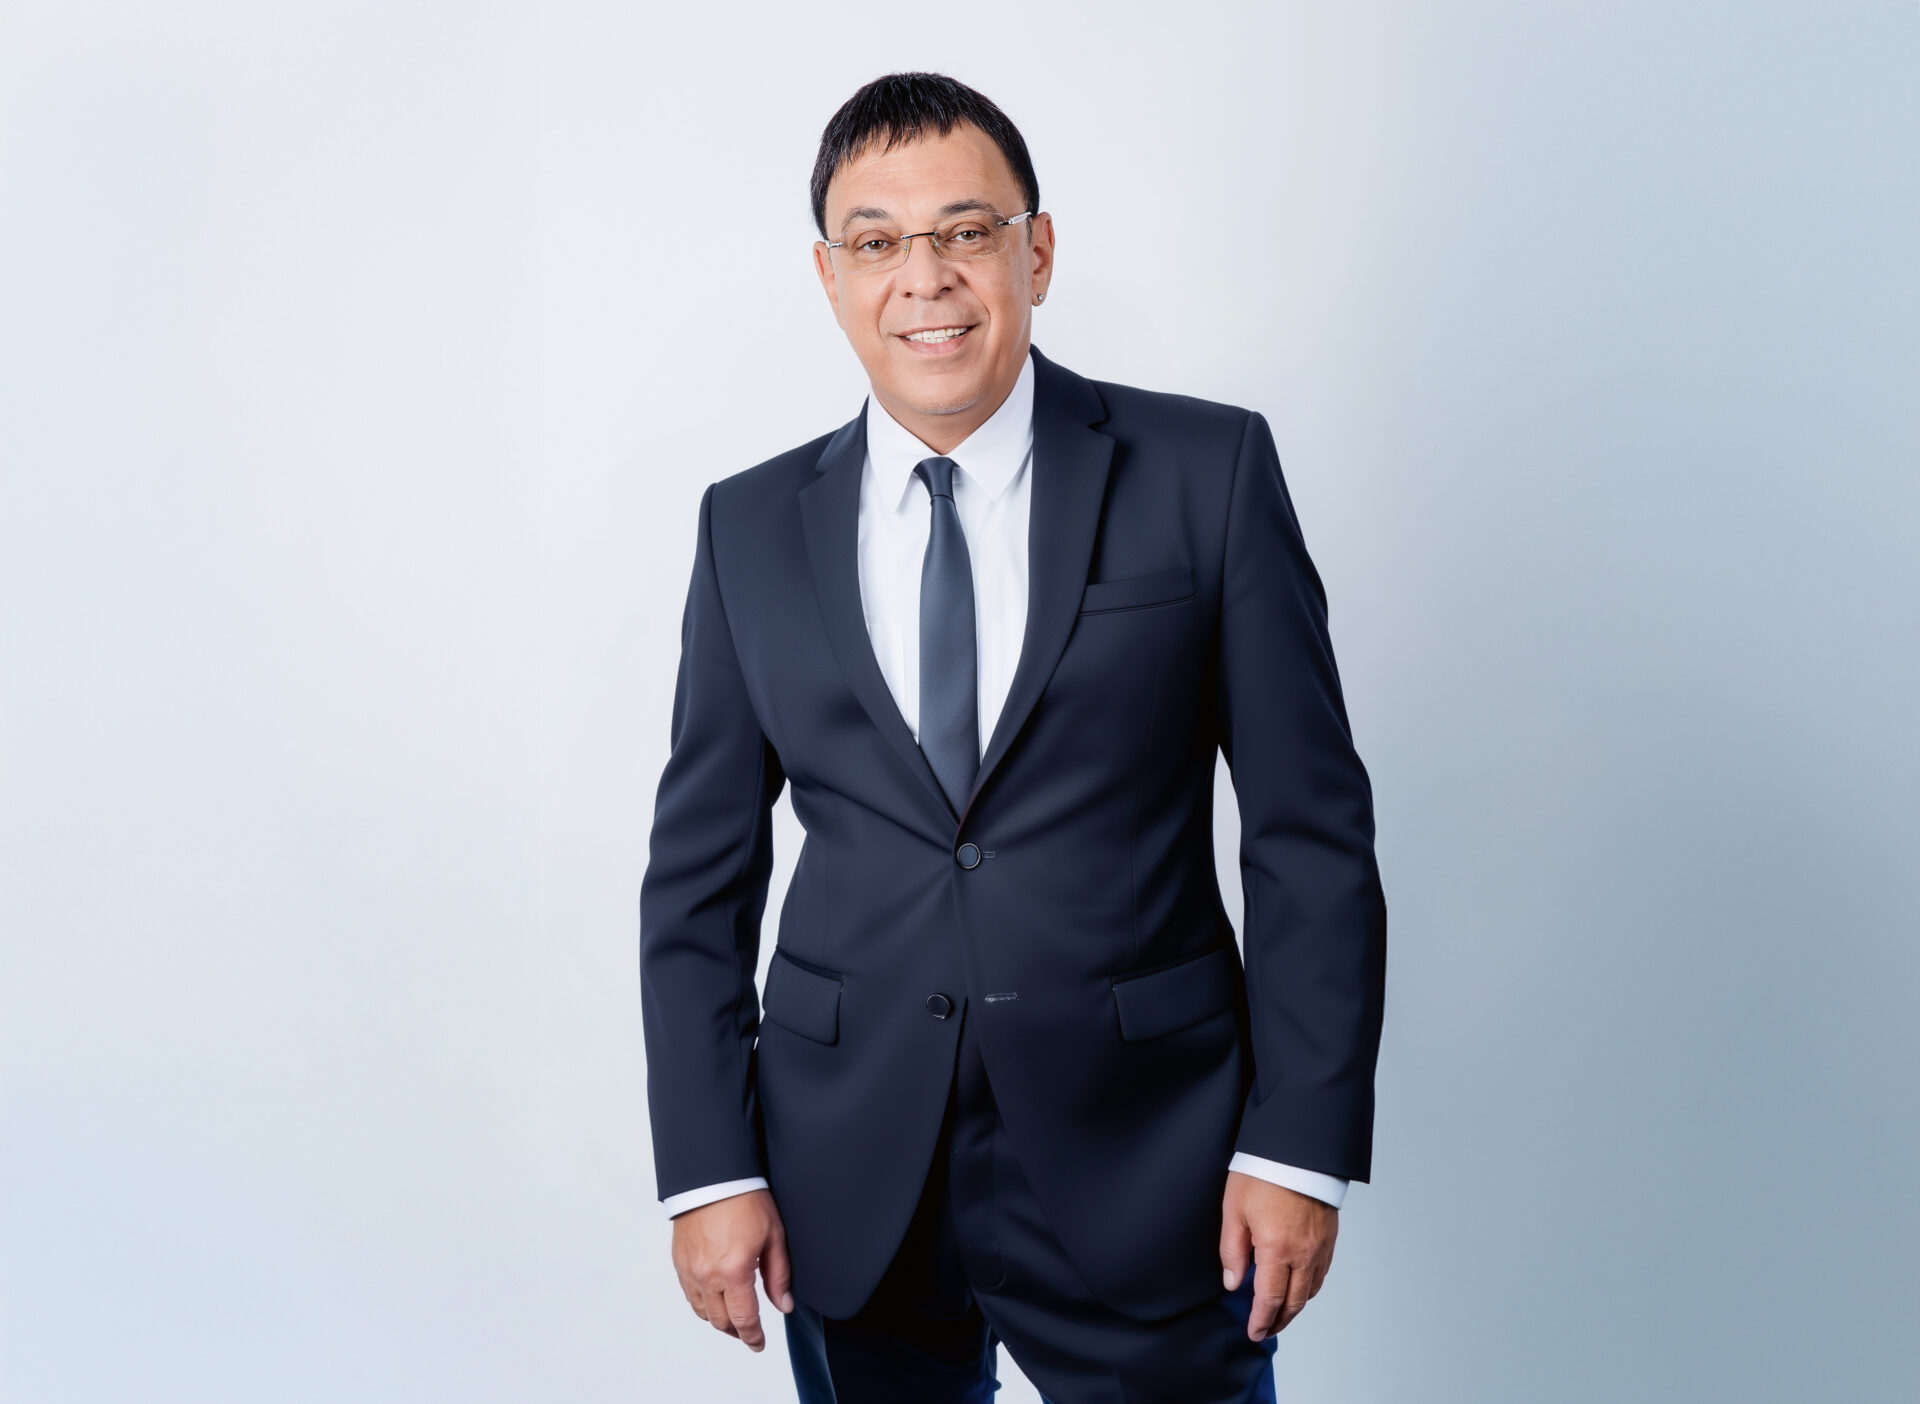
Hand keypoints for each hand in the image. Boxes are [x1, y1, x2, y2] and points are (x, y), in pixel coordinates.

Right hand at [671, 1188, 794, 1352]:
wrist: (712, 1176)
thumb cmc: (745, 1200)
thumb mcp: (773, 1235)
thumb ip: (779, 1275)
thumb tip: (783, 1305)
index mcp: (734, 1271)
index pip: (744, 1320)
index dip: (753, 1337)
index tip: (758, 1344)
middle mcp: (707, 1276)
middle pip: (721, 1321)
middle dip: (737, 1331)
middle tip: (749, 1332)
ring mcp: (690, 1270)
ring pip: (702, 1312)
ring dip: (718, 1319)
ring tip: (733, 1318)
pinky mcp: (679, 1262)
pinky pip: (689, 1295)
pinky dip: (703, 1303)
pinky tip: (715, 1298)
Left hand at [1219, 1170, 1337, 1340]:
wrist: (1297, 1146)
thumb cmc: (1263, 1173)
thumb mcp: (1234, 1210)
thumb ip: (1232, 1251)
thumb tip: (1233, 1283)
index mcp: (1277, 1249)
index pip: (1270, 1299)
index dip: (1261, 1320)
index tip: (1254, 1331)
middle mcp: (1304, 1253)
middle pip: (1294, 1301)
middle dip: (1279, 1320)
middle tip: (1265, 1329)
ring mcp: (1321, 1246)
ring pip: (1311, 1290)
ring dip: (1295, 1306)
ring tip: (1280, 1312)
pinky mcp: (1330, 1236)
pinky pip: (1322, 1272)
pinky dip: (1310, 1287)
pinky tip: (1299, 1286)